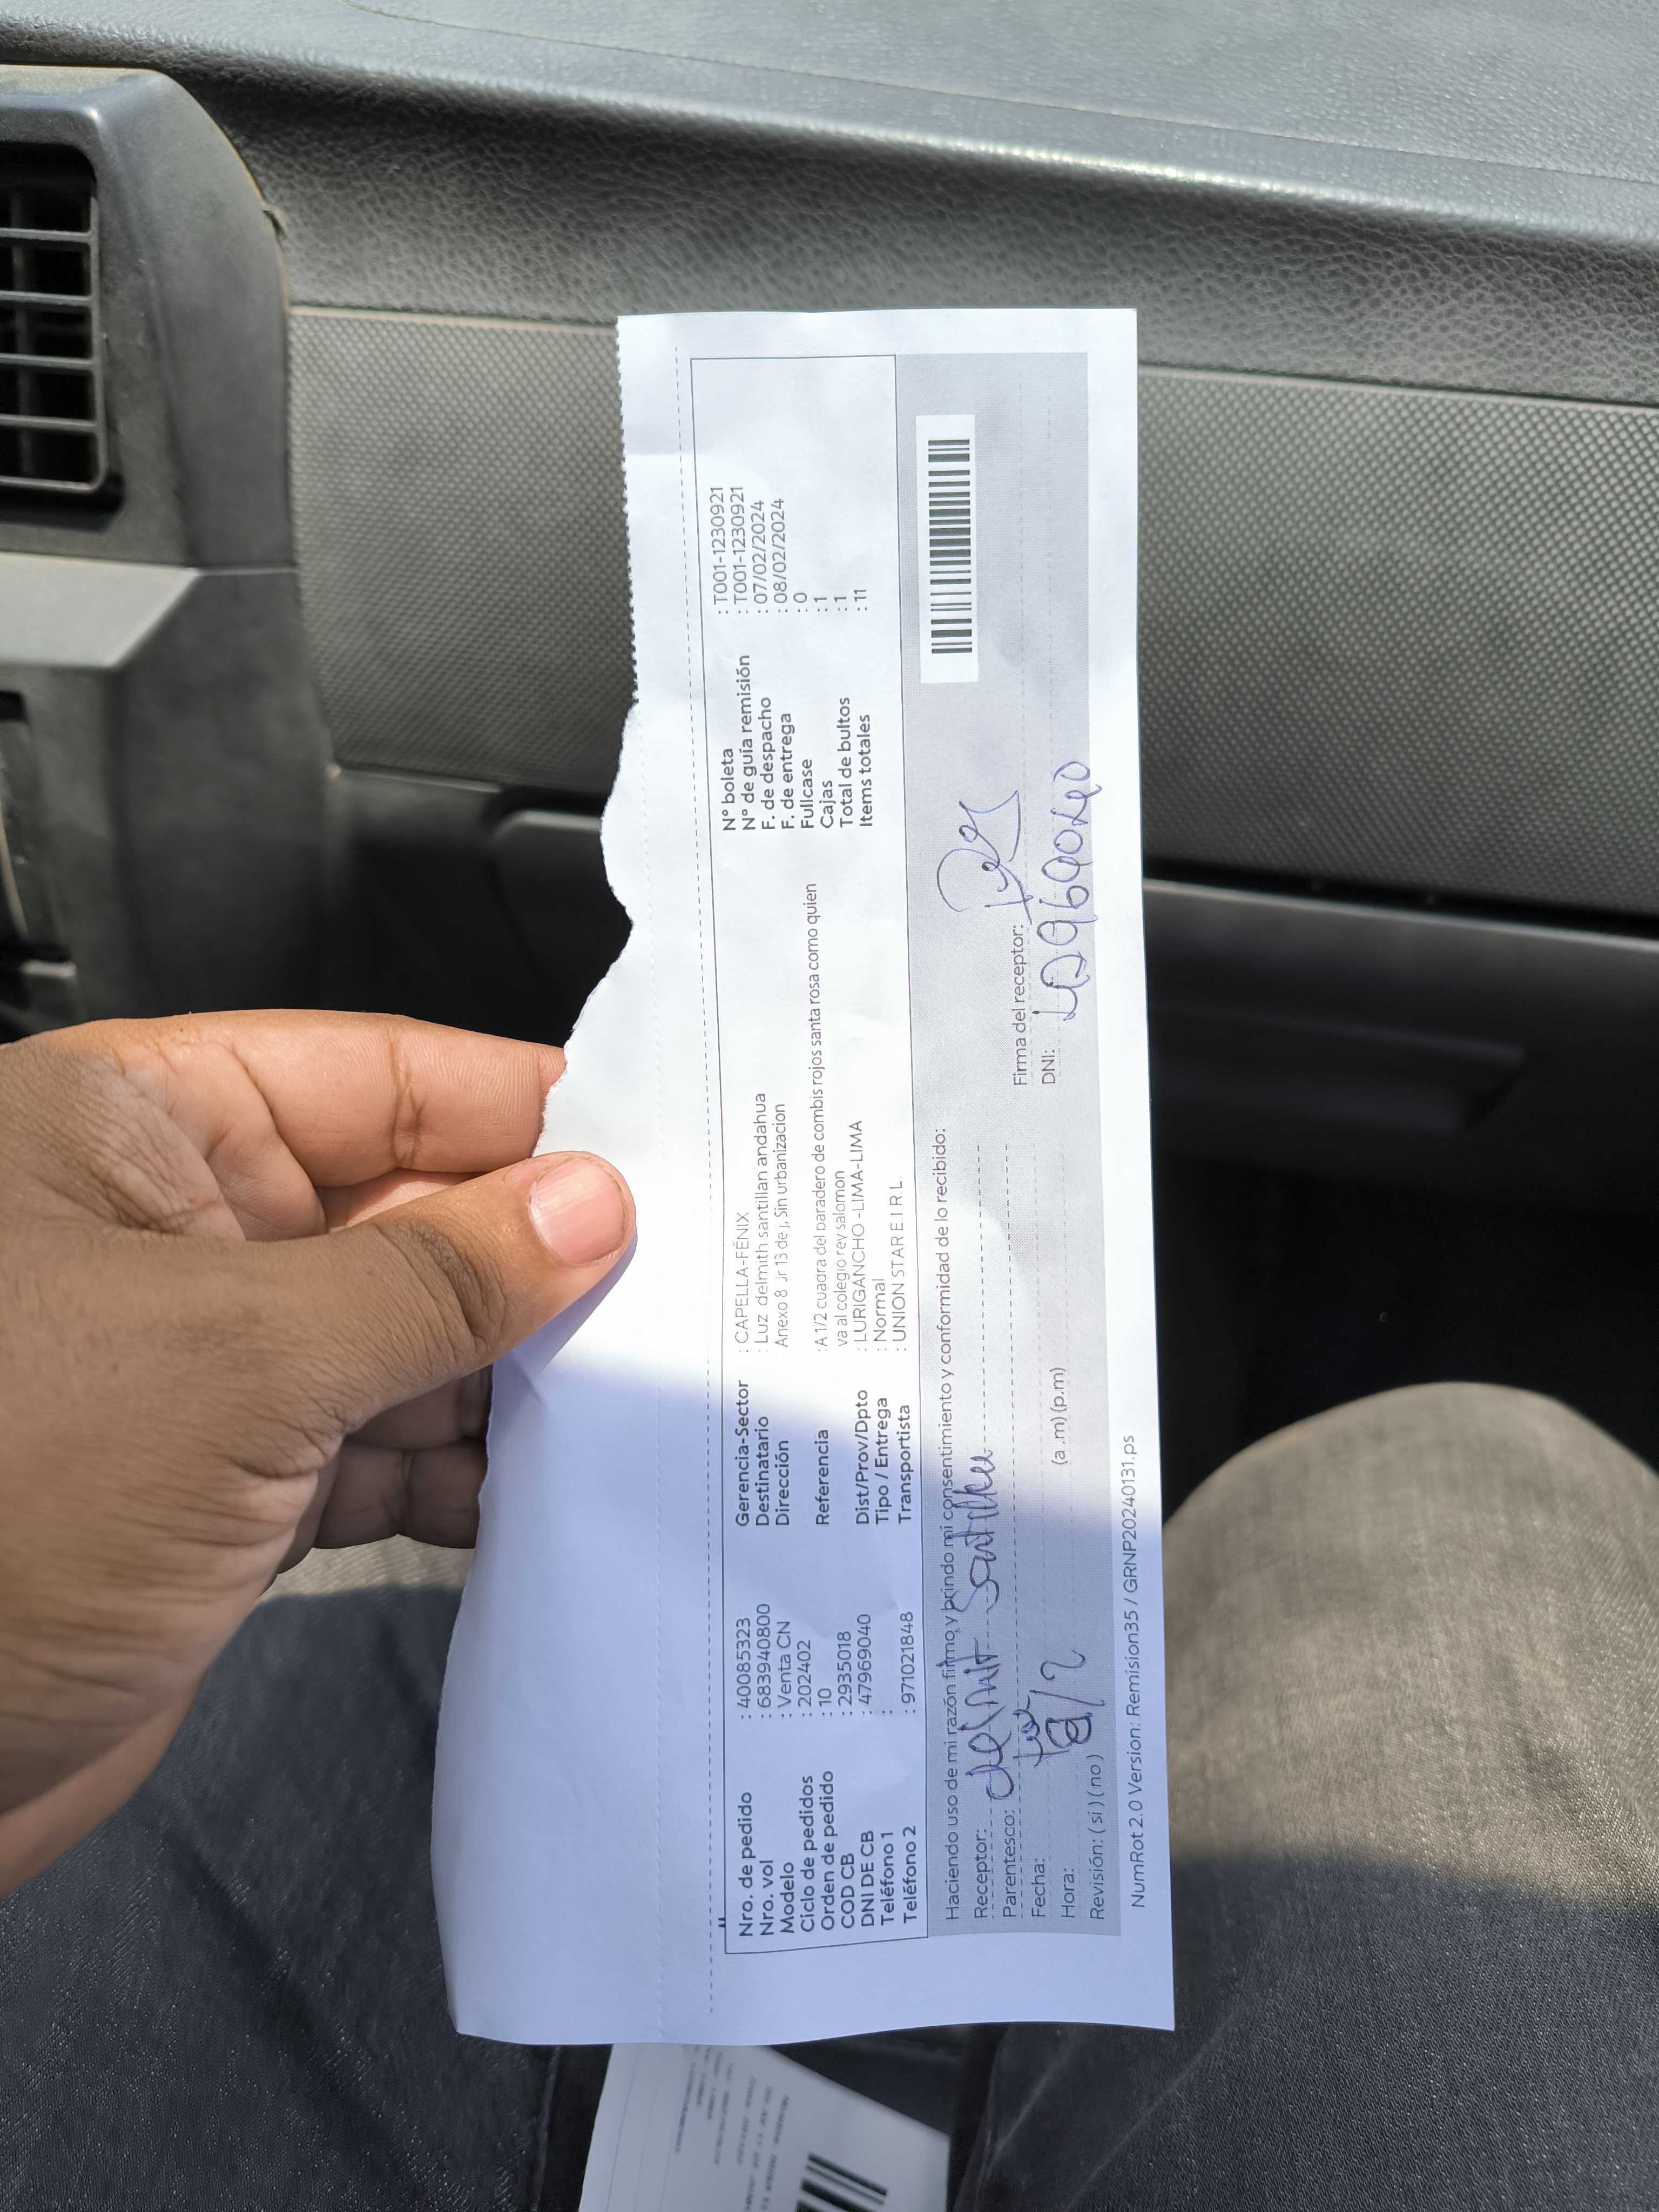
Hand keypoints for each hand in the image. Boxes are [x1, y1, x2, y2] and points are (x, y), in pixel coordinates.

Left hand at [0, 1010, 631, 1891]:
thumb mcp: (240, 1357)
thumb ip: (430, 1277)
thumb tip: (587, 1205)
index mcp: (130, 1132)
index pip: (366, 1073)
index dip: (511, 1106)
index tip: (651, 1143)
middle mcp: (167, 1230)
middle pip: (398, 1204)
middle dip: (530, 1250)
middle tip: (679, 1286)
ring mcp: (200, 1365)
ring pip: (399, 1334)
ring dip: (509, 1371)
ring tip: (636, 1391)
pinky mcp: (222, 1486)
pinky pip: (373, 1446)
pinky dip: (455, 1469)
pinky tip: (546, 1485)